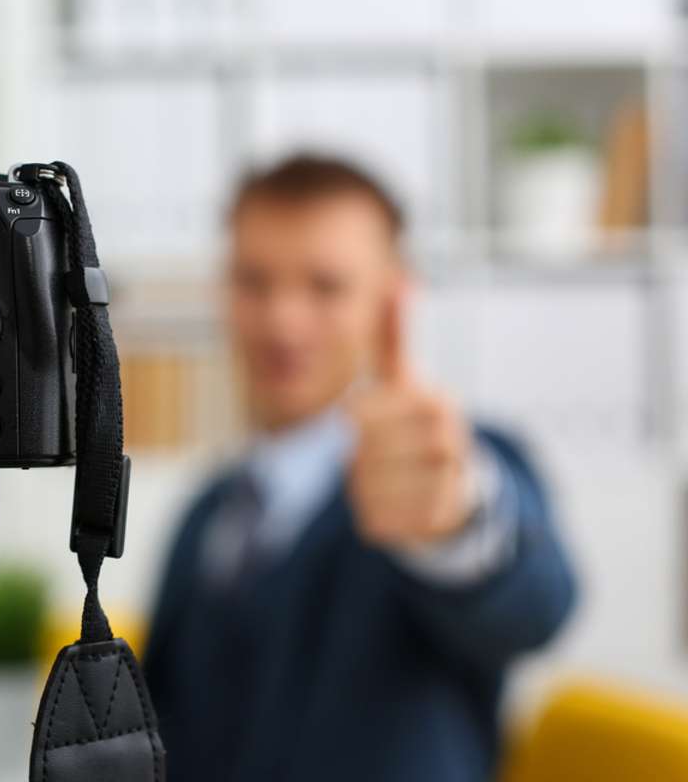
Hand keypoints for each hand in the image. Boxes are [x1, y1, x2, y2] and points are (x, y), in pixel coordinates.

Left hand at [346, 287, 471, 548]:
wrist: (456, 488)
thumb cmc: (415, 427)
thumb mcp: (404, 381)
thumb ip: (395, 338)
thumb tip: (401, 284)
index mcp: (435, 402)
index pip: (358, 419)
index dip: (351, 425)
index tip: (360, 424)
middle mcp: (449, 440)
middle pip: (361, 456)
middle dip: (356, 460)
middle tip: (373, 457)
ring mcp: (449, 482)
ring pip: (368, 490)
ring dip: (363, 489)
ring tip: (385, 480)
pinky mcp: (440, 520)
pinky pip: (379, 522)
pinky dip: (373, 517)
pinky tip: (392, 505)